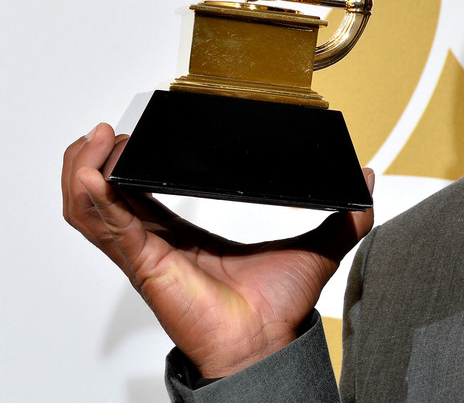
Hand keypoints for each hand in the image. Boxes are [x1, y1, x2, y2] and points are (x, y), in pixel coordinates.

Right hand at [62, 123, 374, 377]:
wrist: (267, 344)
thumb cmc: (278, 309)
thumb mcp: (319, 245)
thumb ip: (344, 215)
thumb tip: (365, 181)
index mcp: (183, 234)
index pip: (141, 191)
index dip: (131, 162)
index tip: (135, 134)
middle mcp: (156, 242)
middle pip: (105, 195)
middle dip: (97, 159)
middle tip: (110, 131)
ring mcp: (145, 253)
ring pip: (92, 208)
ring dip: (85, 171)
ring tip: (95, 141)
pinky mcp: (145, 264)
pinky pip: (106, 227)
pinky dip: (93, 197)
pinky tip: (95, 174)